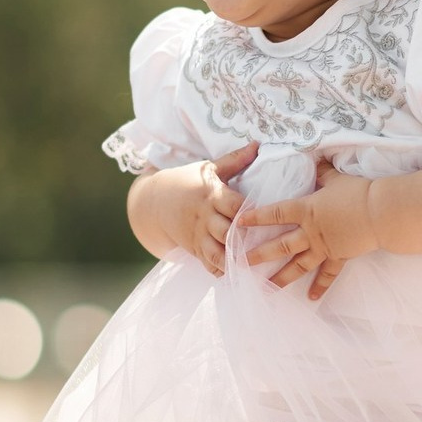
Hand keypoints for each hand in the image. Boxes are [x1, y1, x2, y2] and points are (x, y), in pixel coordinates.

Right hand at [127, 141, 257, 273]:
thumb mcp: (208, 168)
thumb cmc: (187, 181)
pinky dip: (221, 272)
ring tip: (252, 268)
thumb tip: (258, 144)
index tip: (267, 215)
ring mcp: (199, 235)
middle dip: (243, 241)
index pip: (233, 205)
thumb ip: (235, 160)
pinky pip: (207, 264)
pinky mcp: (194, 249)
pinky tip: (236, 277)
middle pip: (226, 232)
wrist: (154, 202)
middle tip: (266, 247)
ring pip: (216, 253)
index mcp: (211, 195)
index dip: (249, 211)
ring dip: (233, 261)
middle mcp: (205, 217)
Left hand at [237, 159, 377, 299]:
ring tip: (267, 288)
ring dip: (282, 277)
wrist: (381, 212)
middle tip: (240, 263)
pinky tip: (311, 297)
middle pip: (280, 245)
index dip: (256, 217)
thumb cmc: (359, 192)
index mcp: (307, 209)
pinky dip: (320, 286)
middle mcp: (311, 232)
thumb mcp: (336, 178)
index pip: (275, 213)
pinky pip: (328, 275)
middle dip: (259, 255)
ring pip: (298, 265)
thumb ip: (322, 172)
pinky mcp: (339, 257)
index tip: (239, 223)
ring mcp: (325, 247)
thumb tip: (314, 160)